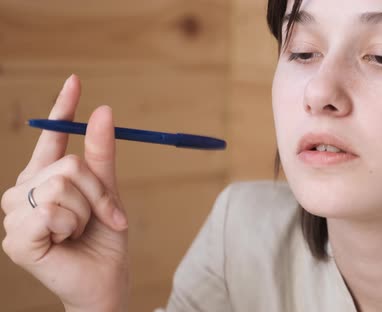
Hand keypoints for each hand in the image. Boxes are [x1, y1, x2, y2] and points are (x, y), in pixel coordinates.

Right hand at [1, 75, 128, 311]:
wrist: (105, 281)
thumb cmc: (104, 239)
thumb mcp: (108, 192)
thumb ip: (102, 156)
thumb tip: (103, 110)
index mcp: (44, 179)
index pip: (51, 138)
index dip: (63, 110)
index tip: (75, 80)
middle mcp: (23, 192)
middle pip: (68, 166)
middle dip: (99, 193)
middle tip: (104, 217)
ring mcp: (15, 216)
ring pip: (62, 187)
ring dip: (87, 213)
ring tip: (79, 232)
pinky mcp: (16, 239)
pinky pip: (52, 211)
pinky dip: (72, 226)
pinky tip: (65, 242)